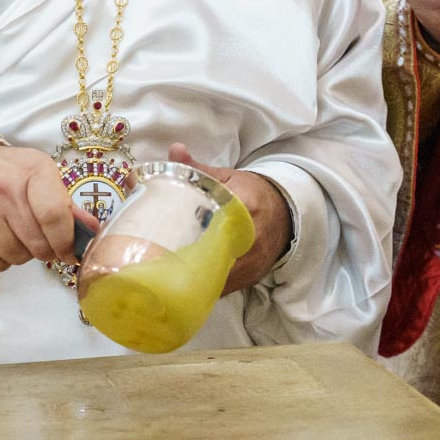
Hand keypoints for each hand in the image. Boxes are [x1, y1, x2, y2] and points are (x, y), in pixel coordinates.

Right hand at [0, 143, 93, 272]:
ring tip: (16, 234)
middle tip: (43, 242)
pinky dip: (1, 260)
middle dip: (46, 250)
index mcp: (33, 171)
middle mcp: (4, 190)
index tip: (69, 251)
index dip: (66, 241)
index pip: (55, 216)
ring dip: (22, 253)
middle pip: (38, 243)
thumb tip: (93, 232)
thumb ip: (67, 205)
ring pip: (17, 257)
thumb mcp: (41, 176)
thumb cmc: (9, 173)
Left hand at [167, 143, 288, 294]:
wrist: (286, 213)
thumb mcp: (228, 177)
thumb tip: (174, 151)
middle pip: (211, 256)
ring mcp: (252, 262)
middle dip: (183, 262)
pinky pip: (221, 288)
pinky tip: (181, 284)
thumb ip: (197, 168)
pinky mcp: (251, 278)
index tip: (164, 239)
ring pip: (215, 278)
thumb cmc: (252, 193)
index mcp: (245, 206)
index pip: (215, 222)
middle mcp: (251, 238)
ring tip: (161, 276)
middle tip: (154, 261)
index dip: (188, 234)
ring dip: (190, 279)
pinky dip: (201, 287)